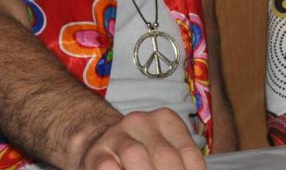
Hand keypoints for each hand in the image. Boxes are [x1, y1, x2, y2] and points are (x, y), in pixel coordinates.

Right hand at [80, 109, 203, 169]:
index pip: (189, 153)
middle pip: (165, 156)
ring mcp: (116, 135)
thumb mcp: (165, 152)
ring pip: (135, 155)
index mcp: (166, 120)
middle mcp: (142, 122)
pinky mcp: (96, 153)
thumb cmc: (145, 153)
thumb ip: (179, 164)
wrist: (102, 143)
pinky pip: (109, 167)